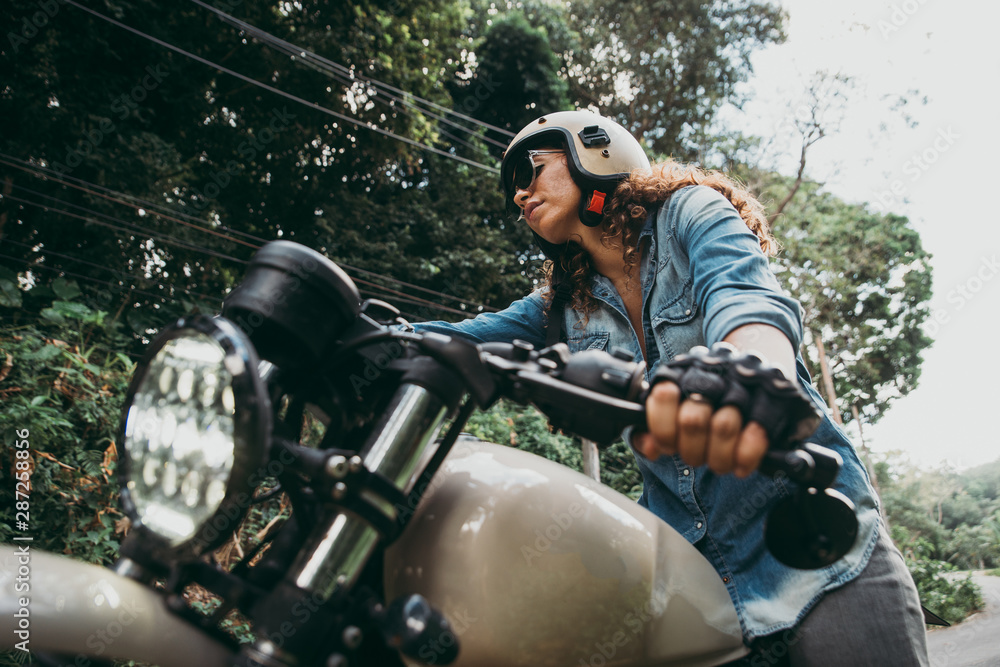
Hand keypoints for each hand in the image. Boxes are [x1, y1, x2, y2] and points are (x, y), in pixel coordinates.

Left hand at [633, 382, 768, 476]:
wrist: (762, 377)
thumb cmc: (712, 401)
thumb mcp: (679, 408)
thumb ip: (656, 426)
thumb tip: (647, 445)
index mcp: (683, 369)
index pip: (663, 396)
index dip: (664, 431)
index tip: (670, 445)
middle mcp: (714, 367)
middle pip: (693, 420)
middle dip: (693, 451)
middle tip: (700, 457)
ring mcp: (747, 377)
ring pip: (724, 427)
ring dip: (720, 458)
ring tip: (722, 462)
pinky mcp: (776, 393)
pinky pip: (757, 433)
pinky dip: (746, 456)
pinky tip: (742, 464)